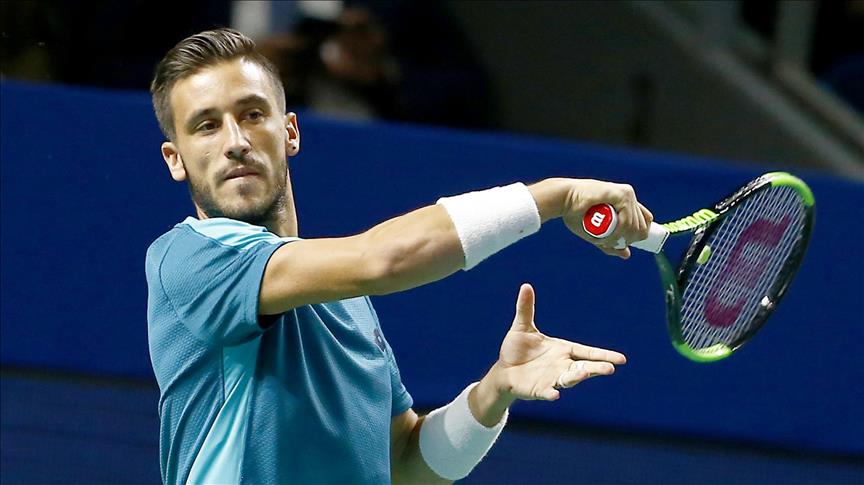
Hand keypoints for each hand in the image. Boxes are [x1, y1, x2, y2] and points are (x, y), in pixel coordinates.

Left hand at [471, 284, 626, 424]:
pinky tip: (555, 395)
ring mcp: (551, 379)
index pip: (587, 353)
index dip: (603, 355)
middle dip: (596, 368)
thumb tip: (526, 285)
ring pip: (568, 380)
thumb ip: (526, 308)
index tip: (621, 359)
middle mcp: (561, 366)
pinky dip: (551, 393)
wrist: (504, 369)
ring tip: (585, 374)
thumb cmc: (517, 348)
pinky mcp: (538, 390)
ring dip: (577, 378)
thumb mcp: (522, 326)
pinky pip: (546, 392)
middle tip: (611, 368)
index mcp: (562, 350)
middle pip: (583, 368)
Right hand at [561, 179, 653, 258]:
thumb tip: (627, 254)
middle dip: (628, 240)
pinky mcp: (621, 194)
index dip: (638, 235)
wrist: (562, 199)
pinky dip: (619, 233)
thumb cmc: (575, 214)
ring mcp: (626, 194)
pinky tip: (608, 237)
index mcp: (627, 201)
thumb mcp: (596, 233)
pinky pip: (626, 221)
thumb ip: (611, 243)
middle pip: (642, 226)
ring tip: (604, 241)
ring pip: (634, 225)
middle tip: (610, 243)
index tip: (623, 242)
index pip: (645, 221)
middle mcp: (629, 195)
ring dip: (621, 239)